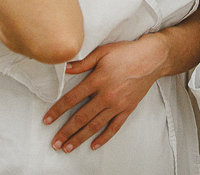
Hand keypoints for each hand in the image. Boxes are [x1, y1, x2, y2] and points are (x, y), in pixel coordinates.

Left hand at [44, 34, 167, 152]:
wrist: (152, 58)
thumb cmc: (126, 52)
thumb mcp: (102, 52)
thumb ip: (83, 62)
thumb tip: (65, 68)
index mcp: (98, 80)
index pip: (72, 99)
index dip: (58, 110)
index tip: (47, 120)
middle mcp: (106, 95)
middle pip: (81, 117)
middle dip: (66, 131)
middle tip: (55, 143)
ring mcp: (118, 105)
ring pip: (95, 125)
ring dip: (80, 138)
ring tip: (68, 147)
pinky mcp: (127, 109)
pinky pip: (114, 127)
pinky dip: (103, 138)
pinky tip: (93, 145)